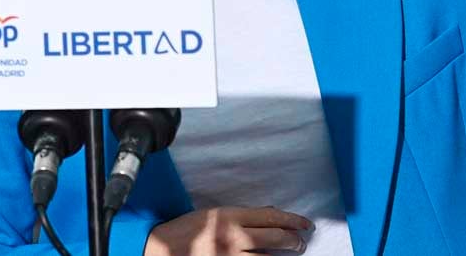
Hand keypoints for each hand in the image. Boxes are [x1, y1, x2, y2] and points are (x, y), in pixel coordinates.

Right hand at [144, 206, 312, 254]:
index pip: (271, 217)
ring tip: (293, 253)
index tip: (306, 224)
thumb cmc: (185, 230)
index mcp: (230, 217)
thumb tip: (270, 214)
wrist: (159, 250)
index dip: (294, 220)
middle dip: (294, 240)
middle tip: (301, 242)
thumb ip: (242, 215)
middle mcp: (233, 237)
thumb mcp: (213, 214)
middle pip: (276, 237)